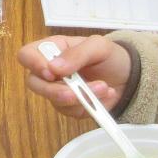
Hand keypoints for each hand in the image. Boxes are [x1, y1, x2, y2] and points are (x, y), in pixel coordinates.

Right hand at [17, 33, 134, 114]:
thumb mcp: (98, 46)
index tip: (50, 73)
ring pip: (53, 100)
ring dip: (78, 98)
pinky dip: (87, 105)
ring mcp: (58, 89)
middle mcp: (50, 70)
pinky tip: (103, 95)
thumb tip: (53, 68)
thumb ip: (77, 54)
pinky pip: (69, 111)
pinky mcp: (70, 106)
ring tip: (102, 88)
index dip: (33, 64)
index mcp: (53, 49)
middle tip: (73, 94)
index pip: (27, 55)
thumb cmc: (111, 56)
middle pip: (34, 83)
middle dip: (53, 91)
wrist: (129, 76)